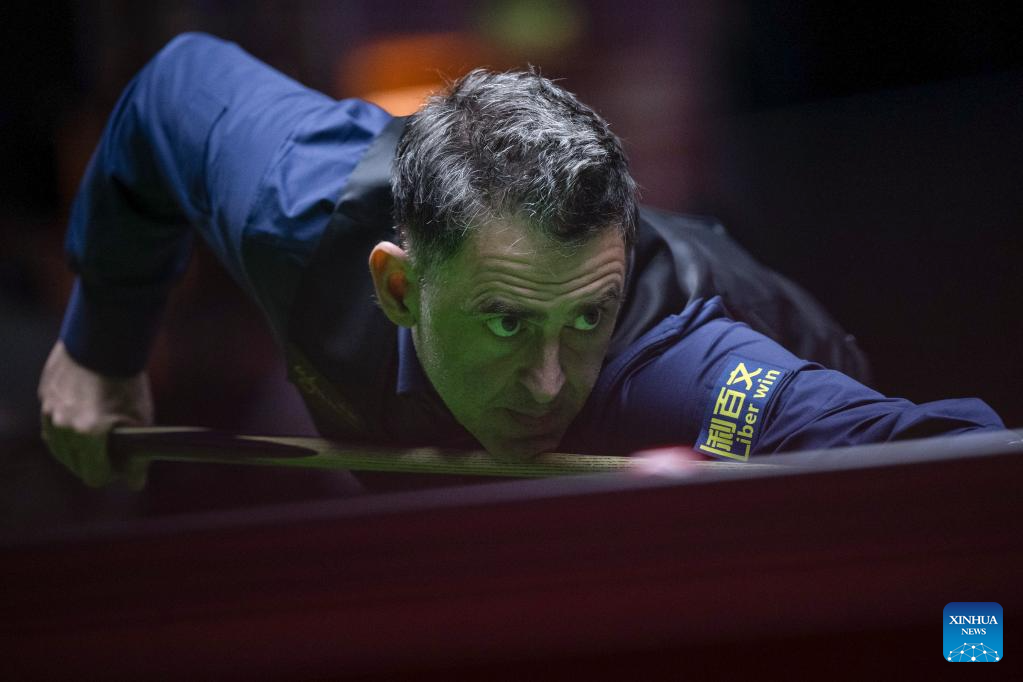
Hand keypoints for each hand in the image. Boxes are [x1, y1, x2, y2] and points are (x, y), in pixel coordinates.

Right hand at [38, 341, 153, 488]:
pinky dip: (67, 429)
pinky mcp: (43, 398)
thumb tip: (135, 485)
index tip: (124, 465)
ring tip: (100, 432)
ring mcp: (49, 412)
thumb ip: (136, 459)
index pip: (95, 477)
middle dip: (95, 463)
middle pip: (76, 466)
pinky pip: (52, 426)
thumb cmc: (128, 382)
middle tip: (116, 448)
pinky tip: (84, 416)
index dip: (112, 474)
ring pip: (60, 448)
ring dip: (78, 447)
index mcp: (88, 436)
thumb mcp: (141, 422)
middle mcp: (63, 428)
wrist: (105, 341)